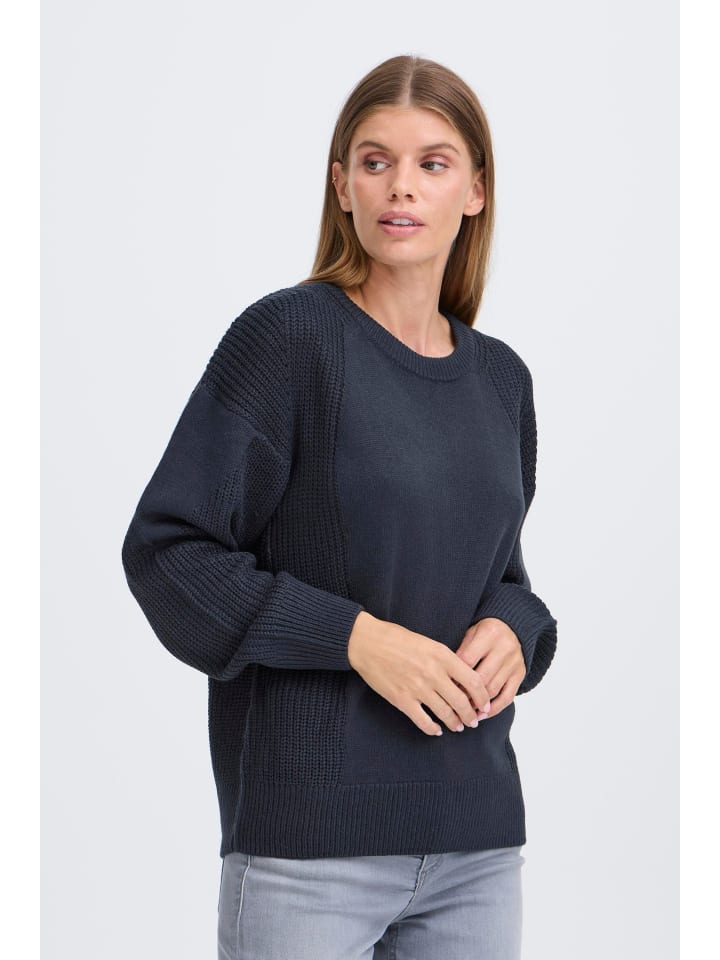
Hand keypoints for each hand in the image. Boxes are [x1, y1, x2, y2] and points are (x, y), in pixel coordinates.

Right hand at [347, 612, 491, 736]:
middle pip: (461, 702)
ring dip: (454, 723)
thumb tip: (462, 680)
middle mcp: (433, 673)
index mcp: (442, 656)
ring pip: (445, 713)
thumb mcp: (428, 642)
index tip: (485, 704)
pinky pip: (423, 721)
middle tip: (473, 721)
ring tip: (458, 727)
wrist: (367, 642)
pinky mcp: (402, 700)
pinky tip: (436, 730)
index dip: (483, 697)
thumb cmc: (396, 638)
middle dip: (470, 715)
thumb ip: (446, 660)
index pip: (473, 681)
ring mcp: (417, 688)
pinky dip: (433, 729)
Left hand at [454, 617, 526, 719]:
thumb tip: (449, 679)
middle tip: (452, 704)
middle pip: (481, 678)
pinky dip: (495, 709)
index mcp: (488, 634)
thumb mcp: (471, 633)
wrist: (514, 627)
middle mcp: (504, 648)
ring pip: (493, 689)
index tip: (444, 687)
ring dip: (477, 704)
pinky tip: (482, 714)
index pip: (467, 660)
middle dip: (465, 694)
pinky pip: (508, 696)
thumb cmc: (486, 632)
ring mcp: (514, 663)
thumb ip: (462, 651)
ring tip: (464, 712)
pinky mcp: (520, 674)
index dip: (455, 676)